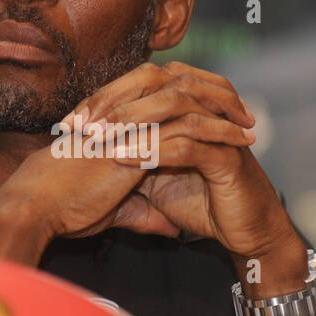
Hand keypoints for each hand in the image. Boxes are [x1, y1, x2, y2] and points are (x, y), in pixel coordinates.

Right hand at [0, 62, 256, 263]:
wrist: (37, 208)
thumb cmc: (62, 209)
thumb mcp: (112, 211)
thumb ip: (144, 213)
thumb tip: (170, 228)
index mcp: (118, 123)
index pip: (164, 102)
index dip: (195, 105)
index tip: (223, 116)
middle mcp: (125, 117)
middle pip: (179, 92)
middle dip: (215, 98)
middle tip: (245, 110)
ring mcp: (131, 125)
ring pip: (187, 107)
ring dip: (223, 114)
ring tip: (250, 126)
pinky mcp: (137, 142)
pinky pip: (186, 131)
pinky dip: (217, 135)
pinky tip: (238, 141)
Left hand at [95, 62, 307, 292]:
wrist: (246, 233)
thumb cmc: (203, 201)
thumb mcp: (154, 177)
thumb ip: (129, 156)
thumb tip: (89, 148)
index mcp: (189, 104)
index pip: (141, 83)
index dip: (103, 97)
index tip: (69, 122)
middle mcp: (206, 107)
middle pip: (156, 81)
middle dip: (112, 101)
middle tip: (79, 124)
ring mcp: (220, 128)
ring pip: (173, 106)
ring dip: (130, 121)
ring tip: (97, 139)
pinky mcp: (228, 157)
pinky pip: (187, 144)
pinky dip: (152, 150)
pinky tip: (124, 159)